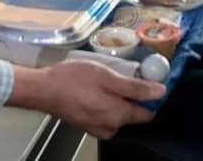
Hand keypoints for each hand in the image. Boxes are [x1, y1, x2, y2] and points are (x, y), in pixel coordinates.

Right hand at [8, 60, 164, 138]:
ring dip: (119, 98)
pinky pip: (105, 114)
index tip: (151, 80)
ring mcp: (97, 128)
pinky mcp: (87, 123)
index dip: (153, 97)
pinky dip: (107, 102)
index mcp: (118, 116)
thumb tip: (161, 92)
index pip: (148, 114)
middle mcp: (110, 127)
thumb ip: (135, 87)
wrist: (42, 89)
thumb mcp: (107, 77)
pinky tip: (98, 88)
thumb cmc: (73, 80)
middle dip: (134, 97)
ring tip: (111, 79)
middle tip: (126, 74)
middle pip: (133, 114)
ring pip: (118, 114)